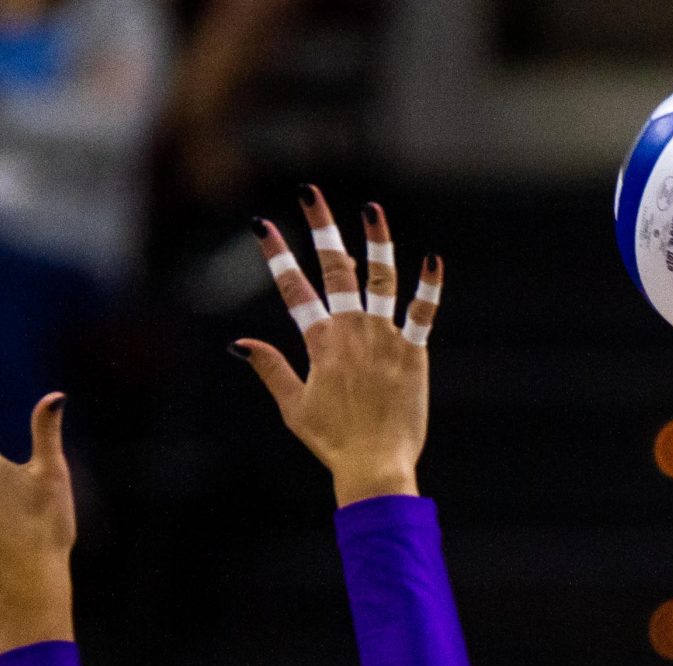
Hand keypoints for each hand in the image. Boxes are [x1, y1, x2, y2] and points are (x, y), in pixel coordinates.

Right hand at [235, 187, 442, 505]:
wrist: (375, 464)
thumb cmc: (333, 441)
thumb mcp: (293, 406)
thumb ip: (270, 368)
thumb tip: (238, 343)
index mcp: (319, 344)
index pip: (292, 289)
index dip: (276, 254)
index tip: (261, 225)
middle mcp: (350, 333)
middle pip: (334, 270)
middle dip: (321, 229)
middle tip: (311, 194)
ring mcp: (383, 340)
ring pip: (379, 280)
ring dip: (375, 242)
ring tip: (371, 210)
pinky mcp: (413, 354)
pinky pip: (422, 314)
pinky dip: (428, 286)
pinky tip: (433, 259)